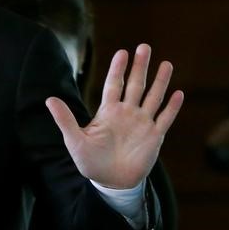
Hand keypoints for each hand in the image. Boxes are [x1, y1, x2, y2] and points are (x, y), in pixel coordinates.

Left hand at [46, 43, 183, 188]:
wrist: (110, 182)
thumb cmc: (90, 161)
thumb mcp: (74, 140)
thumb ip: (65, 119)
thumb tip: (49, 99)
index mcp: (108, 111)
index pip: (114, 84)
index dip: (118, 69)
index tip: (122, 52)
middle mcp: (127, 113)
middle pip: (135, 85)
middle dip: (140, 66)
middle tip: (145, 47)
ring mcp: (142, 123)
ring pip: (153, 97)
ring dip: (160, 81)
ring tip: (166, 64)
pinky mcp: (154, 137)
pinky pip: (165, 119)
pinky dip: (172, 107)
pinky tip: (178, 93)